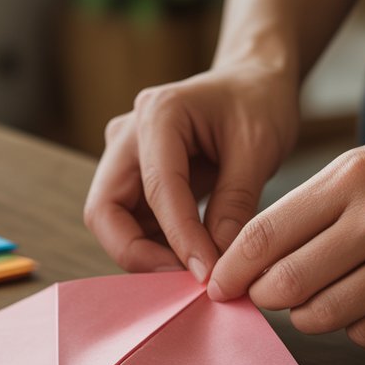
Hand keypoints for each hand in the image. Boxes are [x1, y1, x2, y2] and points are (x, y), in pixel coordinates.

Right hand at [83, 62, 300, 280]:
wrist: (252, 82)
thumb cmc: (258, 103)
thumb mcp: (259, 147)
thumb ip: (235, 203)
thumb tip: (218, 264)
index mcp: (158, 114)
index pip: (157, 189)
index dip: (179, 238)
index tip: (208, 275)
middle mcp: (127, 136)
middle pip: (105, 211)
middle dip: (138, 254)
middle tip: (185, 282)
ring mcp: (124, 159)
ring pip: (113, 223)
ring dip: (148, 255)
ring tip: (196, 273)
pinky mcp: (133, 180)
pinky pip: (132, 223)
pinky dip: (157, 248)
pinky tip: (193, 259)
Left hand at [207, 115, 364, 346]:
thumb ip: (311, 205)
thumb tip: (250, 257)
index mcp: (352, 178)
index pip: (266, 235)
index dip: (233, 268)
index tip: (220, 285)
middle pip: (288, 283)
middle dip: (264, 298)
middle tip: (264, 297)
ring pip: (326, 316)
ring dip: (307, 317)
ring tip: (313, 302)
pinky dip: (354, 326)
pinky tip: (362, 305)